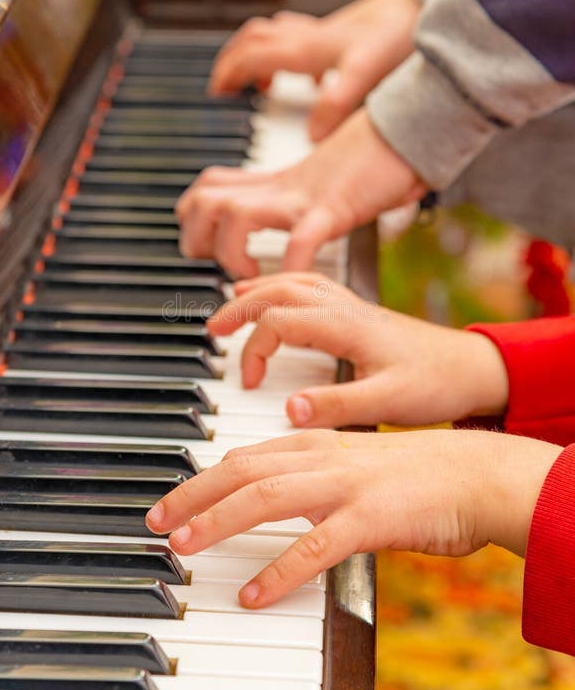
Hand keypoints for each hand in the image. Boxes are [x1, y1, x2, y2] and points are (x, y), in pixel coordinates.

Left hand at [145, 429, 560, 608]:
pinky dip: (279, 572)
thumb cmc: (415, 472)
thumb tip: (271, 493)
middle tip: (155, 522)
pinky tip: (253, 594)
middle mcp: (321, 458)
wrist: (475, 472)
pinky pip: (314, 548)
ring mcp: (344, 486)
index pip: (243, 456)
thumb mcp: (352, 462)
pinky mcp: (370, 518)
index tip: (171, 500)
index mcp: (316, 443)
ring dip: (217, 521)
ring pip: (265, 498)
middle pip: (241, 471)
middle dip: (191, 495)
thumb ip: (310, 473)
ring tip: (183, 546)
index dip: (201, 478)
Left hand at [176, 109, 426, 276]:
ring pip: (235, 214)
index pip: (207, 189)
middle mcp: (281, 186)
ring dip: (231, 252)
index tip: (206, 249)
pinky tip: (291, 278)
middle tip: (220, 266)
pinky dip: (289, 264)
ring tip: (249, 275)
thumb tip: (300, 225)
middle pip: (205, 200)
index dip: (193, 219)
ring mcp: (304, 195)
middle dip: (197, 238)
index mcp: (276, 182)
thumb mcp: (323, 180)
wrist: (411, 127)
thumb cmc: (375, 159)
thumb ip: (304, 197)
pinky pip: (301, 238)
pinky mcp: (334, 207)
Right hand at [208, 272, 510, 427]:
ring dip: (258, 289)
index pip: (279, 321)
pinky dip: (283, 288)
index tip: (250, 382)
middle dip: (240, 305)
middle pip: (279, 289)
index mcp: (346, 325)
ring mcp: (352, 307)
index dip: (254, 348)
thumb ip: (337, 406)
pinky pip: (311, 286)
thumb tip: (289, 409)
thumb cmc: (437, 384)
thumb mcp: (388, 402)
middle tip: (213, 329)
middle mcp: (345, 308)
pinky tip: (279, 302)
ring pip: (294, 281)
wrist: (476, 369)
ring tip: (232, 305)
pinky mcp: (359, 314)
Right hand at [209, 0, 420, 140]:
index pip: (249, 57)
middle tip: (225, 86)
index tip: (216, 94)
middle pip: (252, 40)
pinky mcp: (340, 35)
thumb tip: (312, 136)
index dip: (227, 74)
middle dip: (232, 61)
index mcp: (303, 49)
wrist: (423, 4)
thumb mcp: (363, 74)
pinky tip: (312, 77)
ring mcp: (322, 33)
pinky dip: (294, 57)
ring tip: (261, 84)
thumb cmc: (394, 35)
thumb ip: (335, 104)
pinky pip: (303, 41)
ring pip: (274, 37)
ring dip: (258, 56)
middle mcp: (306, 37)